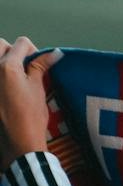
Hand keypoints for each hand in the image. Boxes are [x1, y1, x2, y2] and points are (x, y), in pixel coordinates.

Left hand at [0, 38, 58, 172]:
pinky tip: (8, 90)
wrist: (19, 142)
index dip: (34, 51)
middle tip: (24, 67)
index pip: (22, 43)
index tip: (38, 63)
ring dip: (4, 64)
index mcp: (7, 67)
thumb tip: (54, 53)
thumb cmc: (30, 118)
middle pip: (0, 45)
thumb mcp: (38, 88)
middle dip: (13, 51)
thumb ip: (41, 66)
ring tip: (15, 79)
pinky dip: (1, 78)